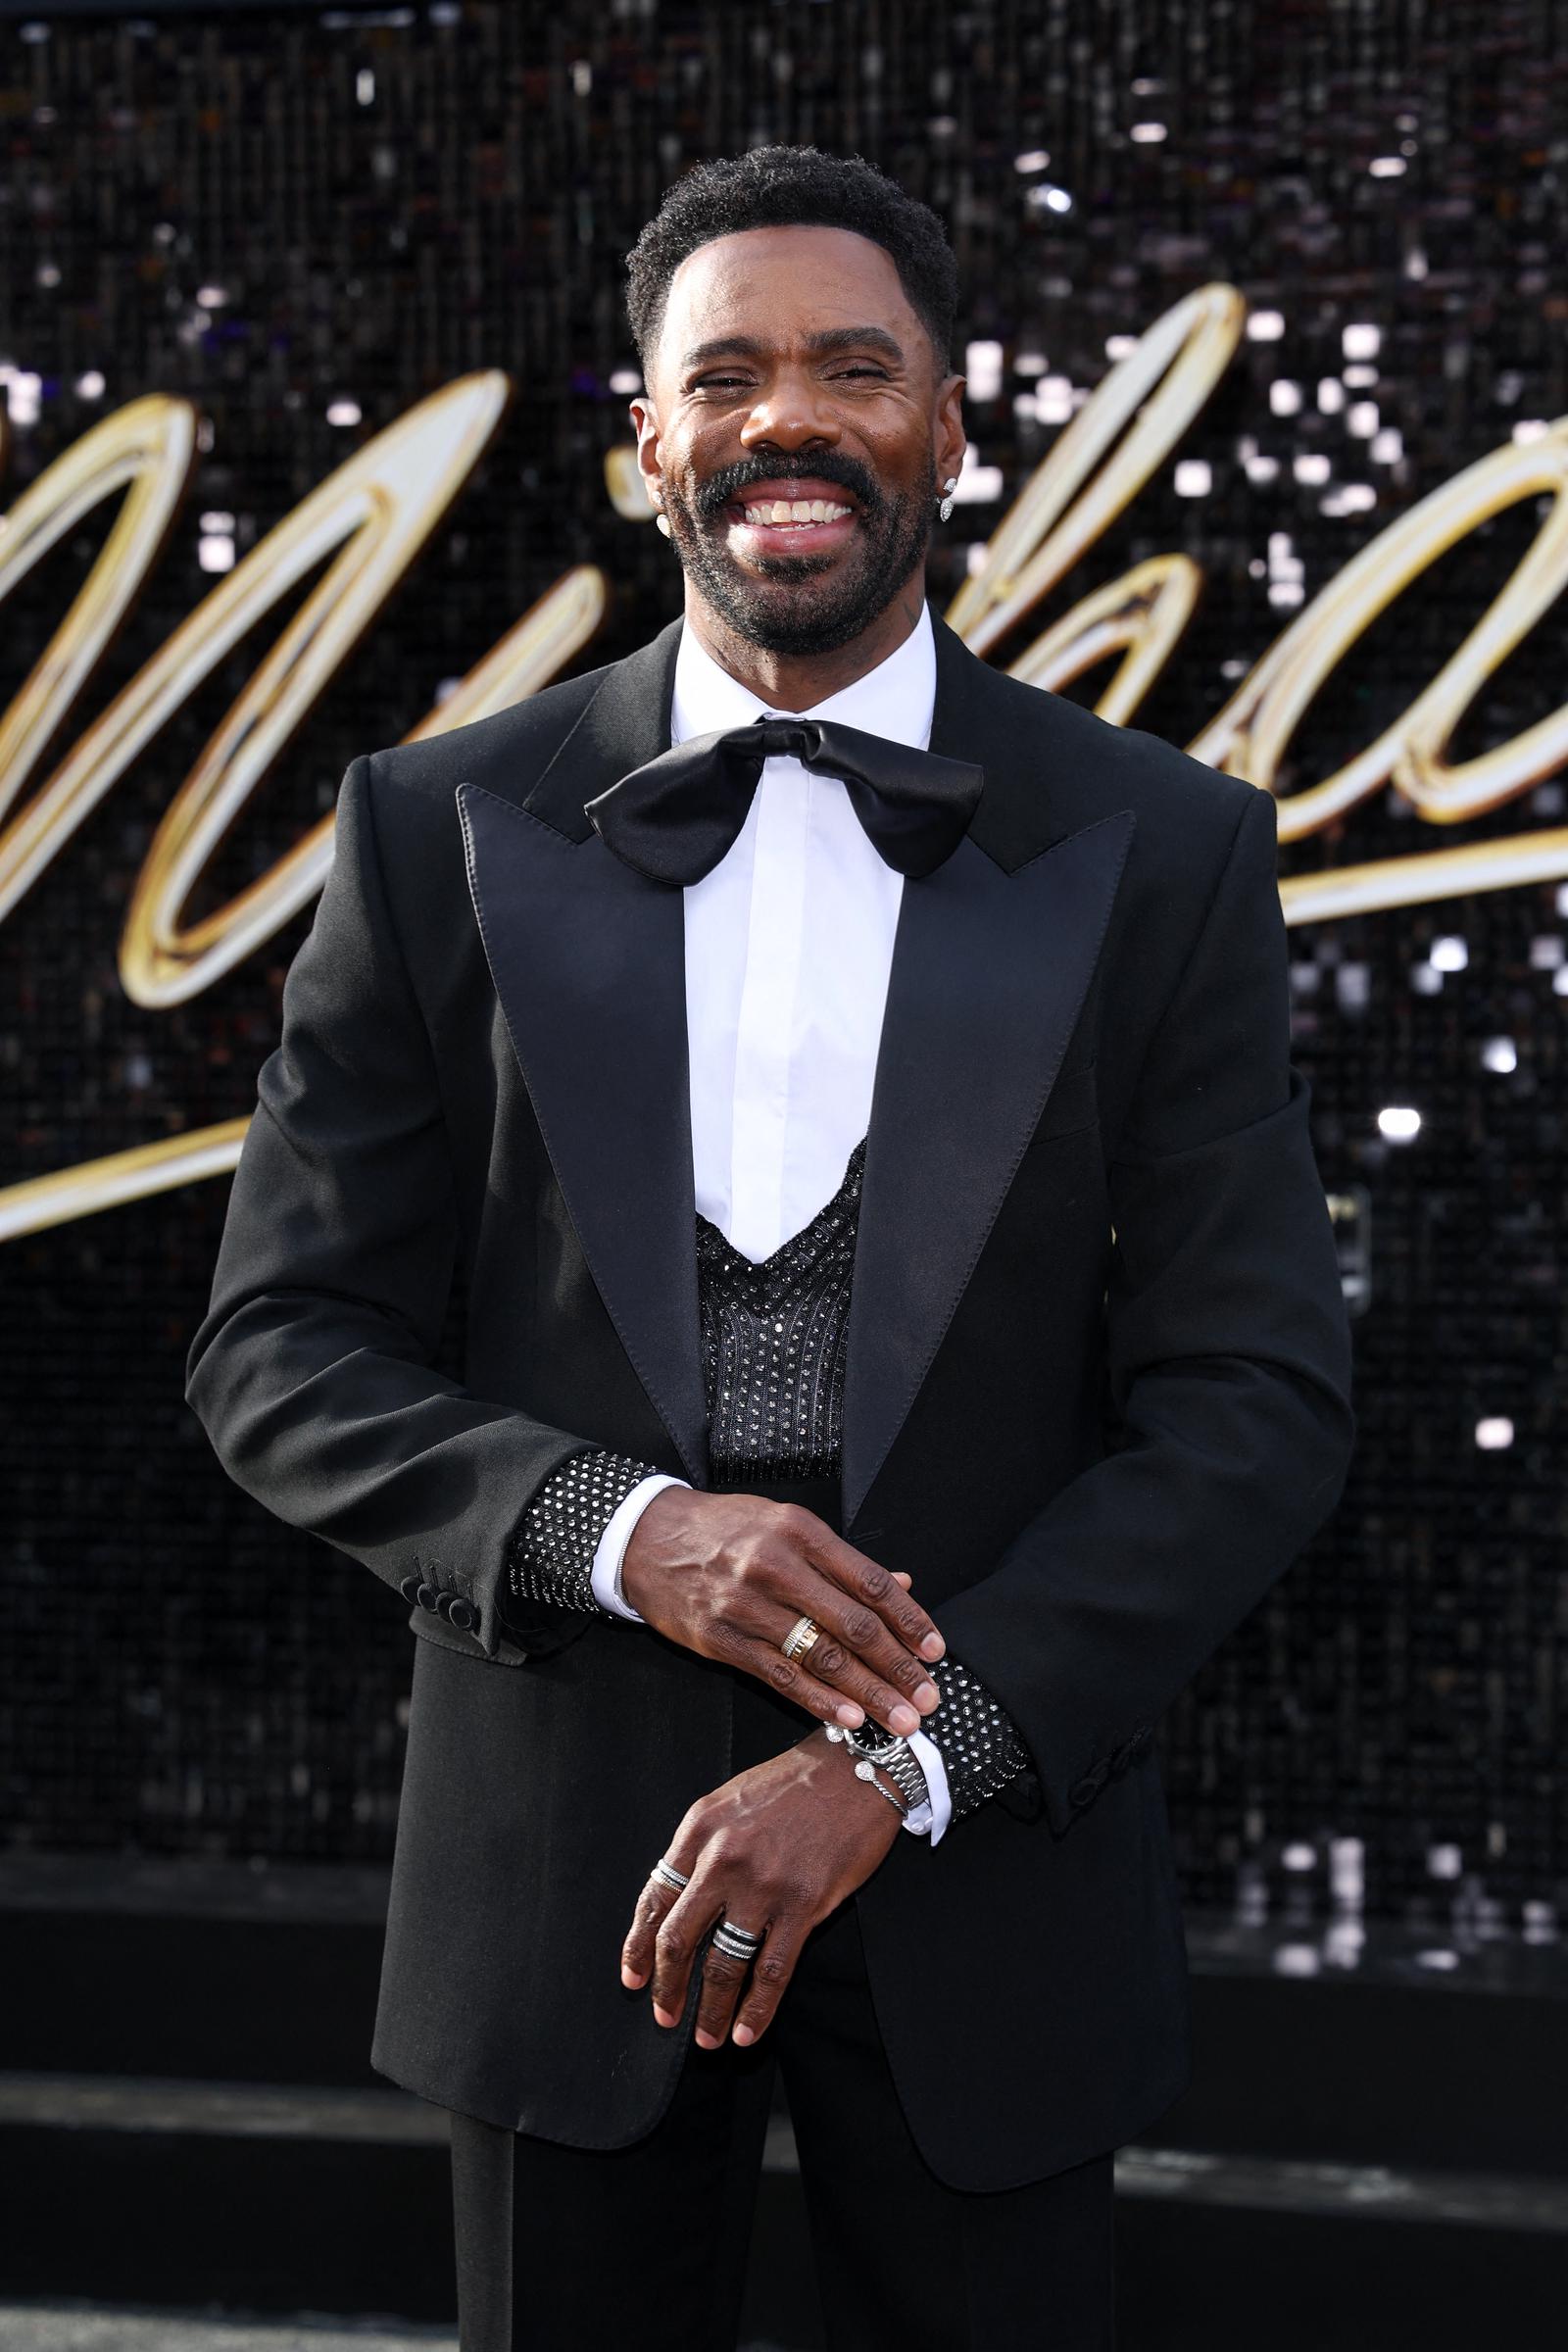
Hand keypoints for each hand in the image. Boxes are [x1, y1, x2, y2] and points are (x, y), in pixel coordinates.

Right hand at [620, 1487, 945, 1738]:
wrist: (648, 1538)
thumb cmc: (727, 1530)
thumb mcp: (786, 1526)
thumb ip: (842, 1562)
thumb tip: (903, 1586)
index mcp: (801, 1531)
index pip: (870, 1582)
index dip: (909, 1620)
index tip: (936, 1651)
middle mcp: (777, 1566)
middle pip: (853, 1625)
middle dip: (898, 1667)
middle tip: (930, 1698)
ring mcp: (746, 1605)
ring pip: (820, 1656)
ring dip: (868, 1693)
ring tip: (901, 1719)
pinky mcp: (721, 1638)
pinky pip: (779, 1675)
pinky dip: (818, 1699)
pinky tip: (849, 1717)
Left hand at [620, 1729, 903, 2048]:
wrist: (856, 1770)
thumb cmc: (793, 1784)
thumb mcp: (729, 1801)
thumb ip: (701, 1847)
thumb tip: (677, 1901)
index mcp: (698, 1830)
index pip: (655, 1899)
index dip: (638, 1946)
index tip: (632, 1978)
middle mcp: (723, 1859)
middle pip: (679, 1938)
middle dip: (666, 1987)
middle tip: (664, 2017)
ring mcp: (763, 1885)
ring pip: (724, 1964)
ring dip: (711, 2010)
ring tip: (707, 2040)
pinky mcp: (804, 1904)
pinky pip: (772, 1970)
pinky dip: (757, 2009)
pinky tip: (747, 2033)